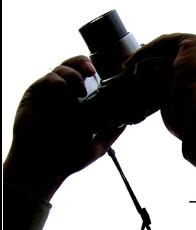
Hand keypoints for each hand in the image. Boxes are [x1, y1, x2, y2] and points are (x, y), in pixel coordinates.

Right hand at [3, 56, 124, 200]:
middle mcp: (66, 95)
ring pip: (61, 69)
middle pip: (74, 67)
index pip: (89, 79)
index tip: (106, 74)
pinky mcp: (34, 95)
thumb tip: (128, 120)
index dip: (97, 72)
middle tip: (92, 70)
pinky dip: (56, 81)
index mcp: (81, 104)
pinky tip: (63, 90)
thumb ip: (112, 132)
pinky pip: (47, 79)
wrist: (45, 166)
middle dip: (83, 63)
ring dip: (72, 73)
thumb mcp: (97, 146)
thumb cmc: (68, 158)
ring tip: (79, 89)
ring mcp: (50, 94)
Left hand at [126, 34, 195, 138]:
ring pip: (168, 46)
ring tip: (129, 65)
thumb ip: (168, 93)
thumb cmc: (190, 117)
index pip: (179, 65)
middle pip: (173, 53)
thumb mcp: (177, 103)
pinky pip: (164, 42)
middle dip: (150, 59)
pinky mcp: (194, 43)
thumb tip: (148, 95)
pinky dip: (147, 50)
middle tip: (131, 68)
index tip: (138, 77)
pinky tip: (133, 61)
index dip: (157, 69)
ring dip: (146, 54)